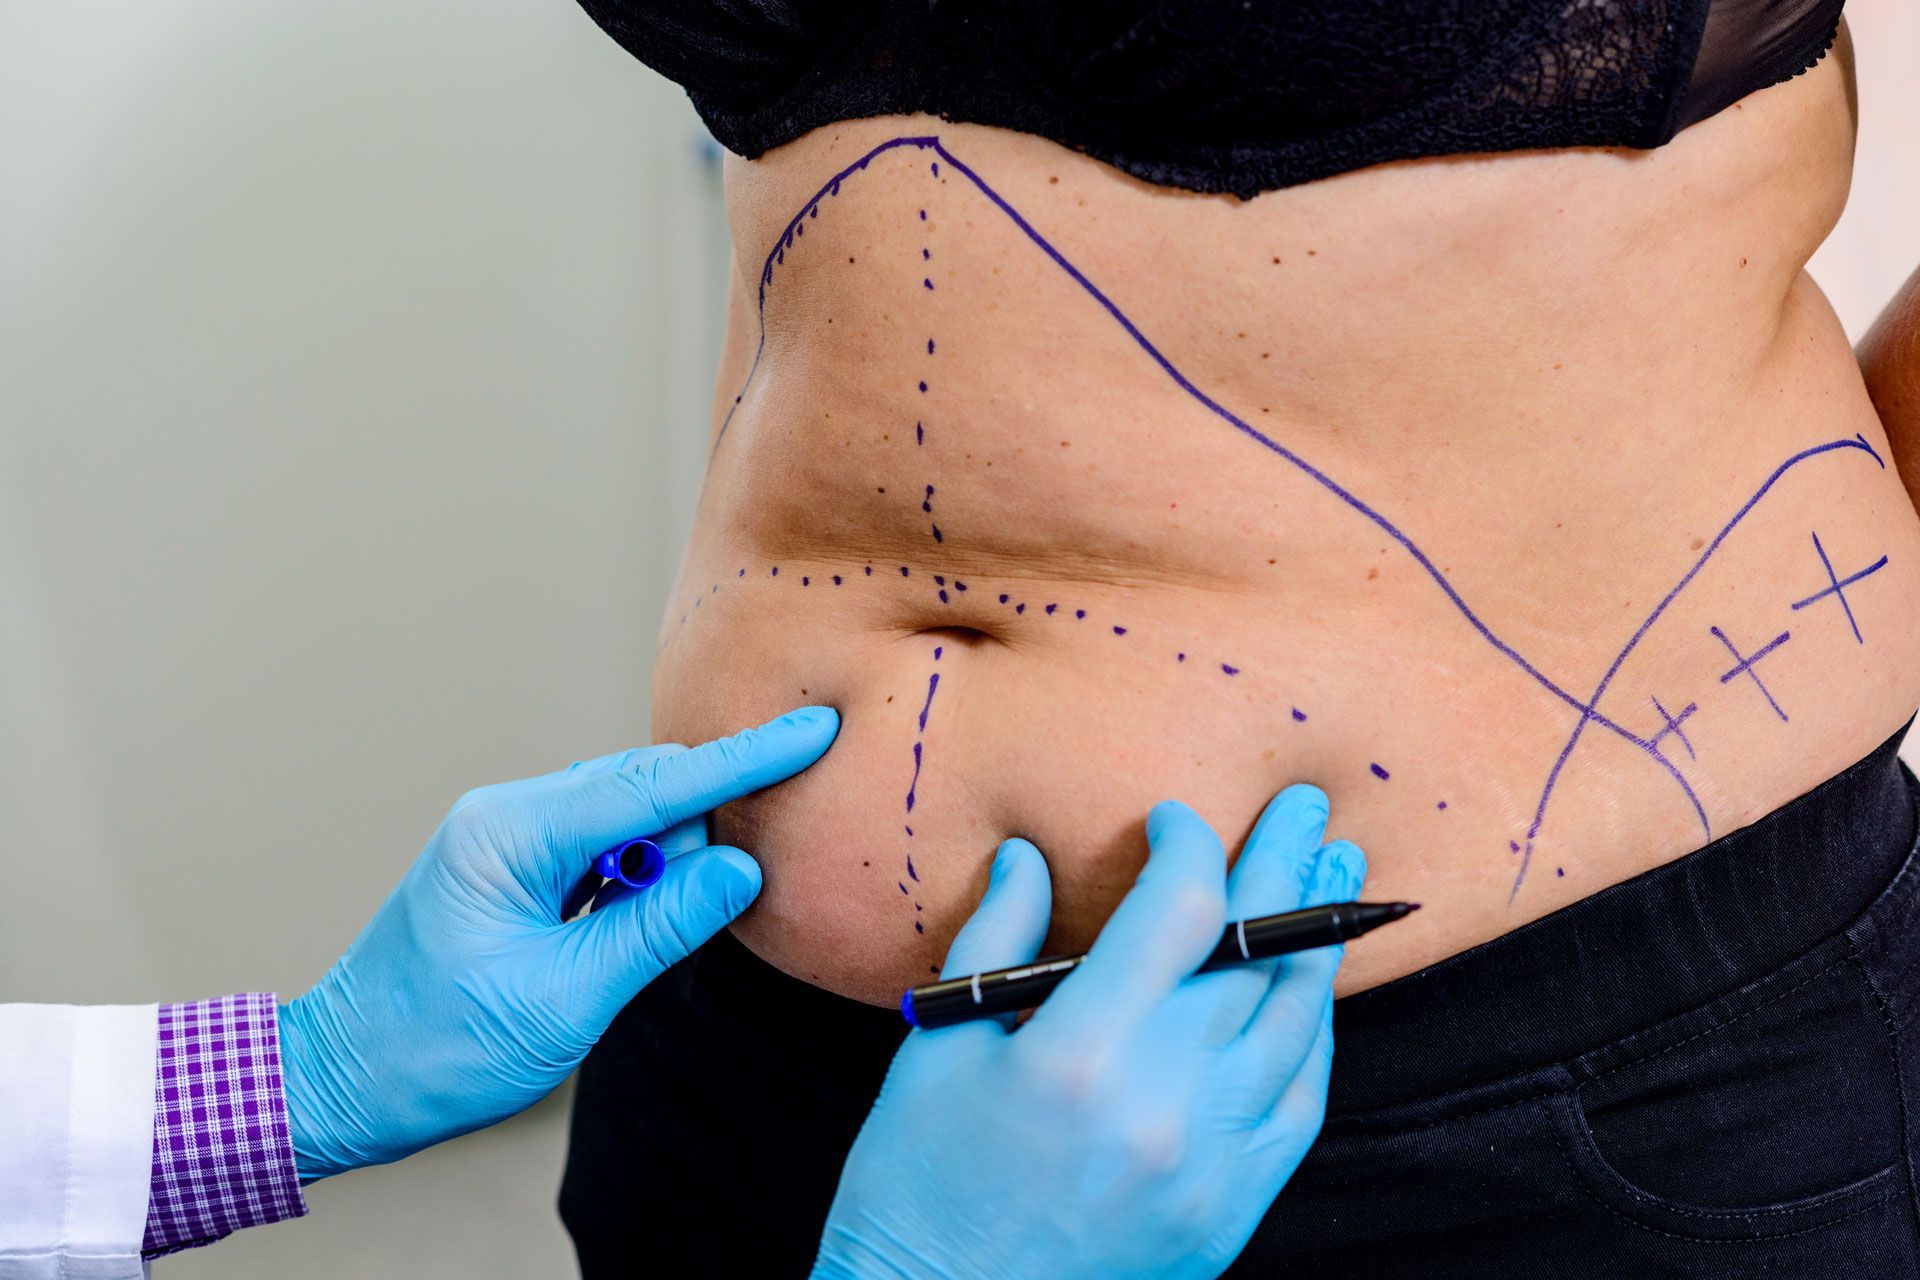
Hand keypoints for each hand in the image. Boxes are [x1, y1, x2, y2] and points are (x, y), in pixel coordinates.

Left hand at [278, 705, 838, 1180]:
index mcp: (513, 835)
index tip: (813, 728)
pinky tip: (651, 908)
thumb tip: (741, 873)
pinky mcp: (509, 867)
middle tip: (752, 866)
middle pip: (643, 788)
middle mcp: (507, 816)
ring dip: (670, 853)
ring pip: (624, 815)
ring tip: (683, 912)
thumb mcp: (566, 1000)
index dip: (744, 759)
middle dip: (708, 818)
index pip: (654, 786)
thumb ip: (659, 928)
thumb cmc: (438, 1052)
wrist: (338, 1083)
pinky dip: (638, 870)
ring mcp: (504, 837)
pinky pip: (597, 845)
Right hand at [813, 786, 1363, 1279]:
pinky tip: (1313, 996)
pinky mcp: (1229, 1210)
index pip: (1177, 911)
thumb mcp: (939, 1047)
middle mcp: (1164, 1100)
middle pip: (1255, 956)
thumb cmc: (916, 1183)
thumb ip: (996, 938)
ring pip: (1296, 1026)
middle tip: (1309, 810)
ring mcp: (1210, 1162)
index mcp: (1080, 1051)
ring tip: (1335, 880)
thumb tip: (1028, 857)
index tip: (1176, 820)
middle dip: (1284, 868)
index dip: (1189, 846)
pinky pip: (1299, 1104)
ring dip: (1318, 945)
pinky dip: (1313, 1038)